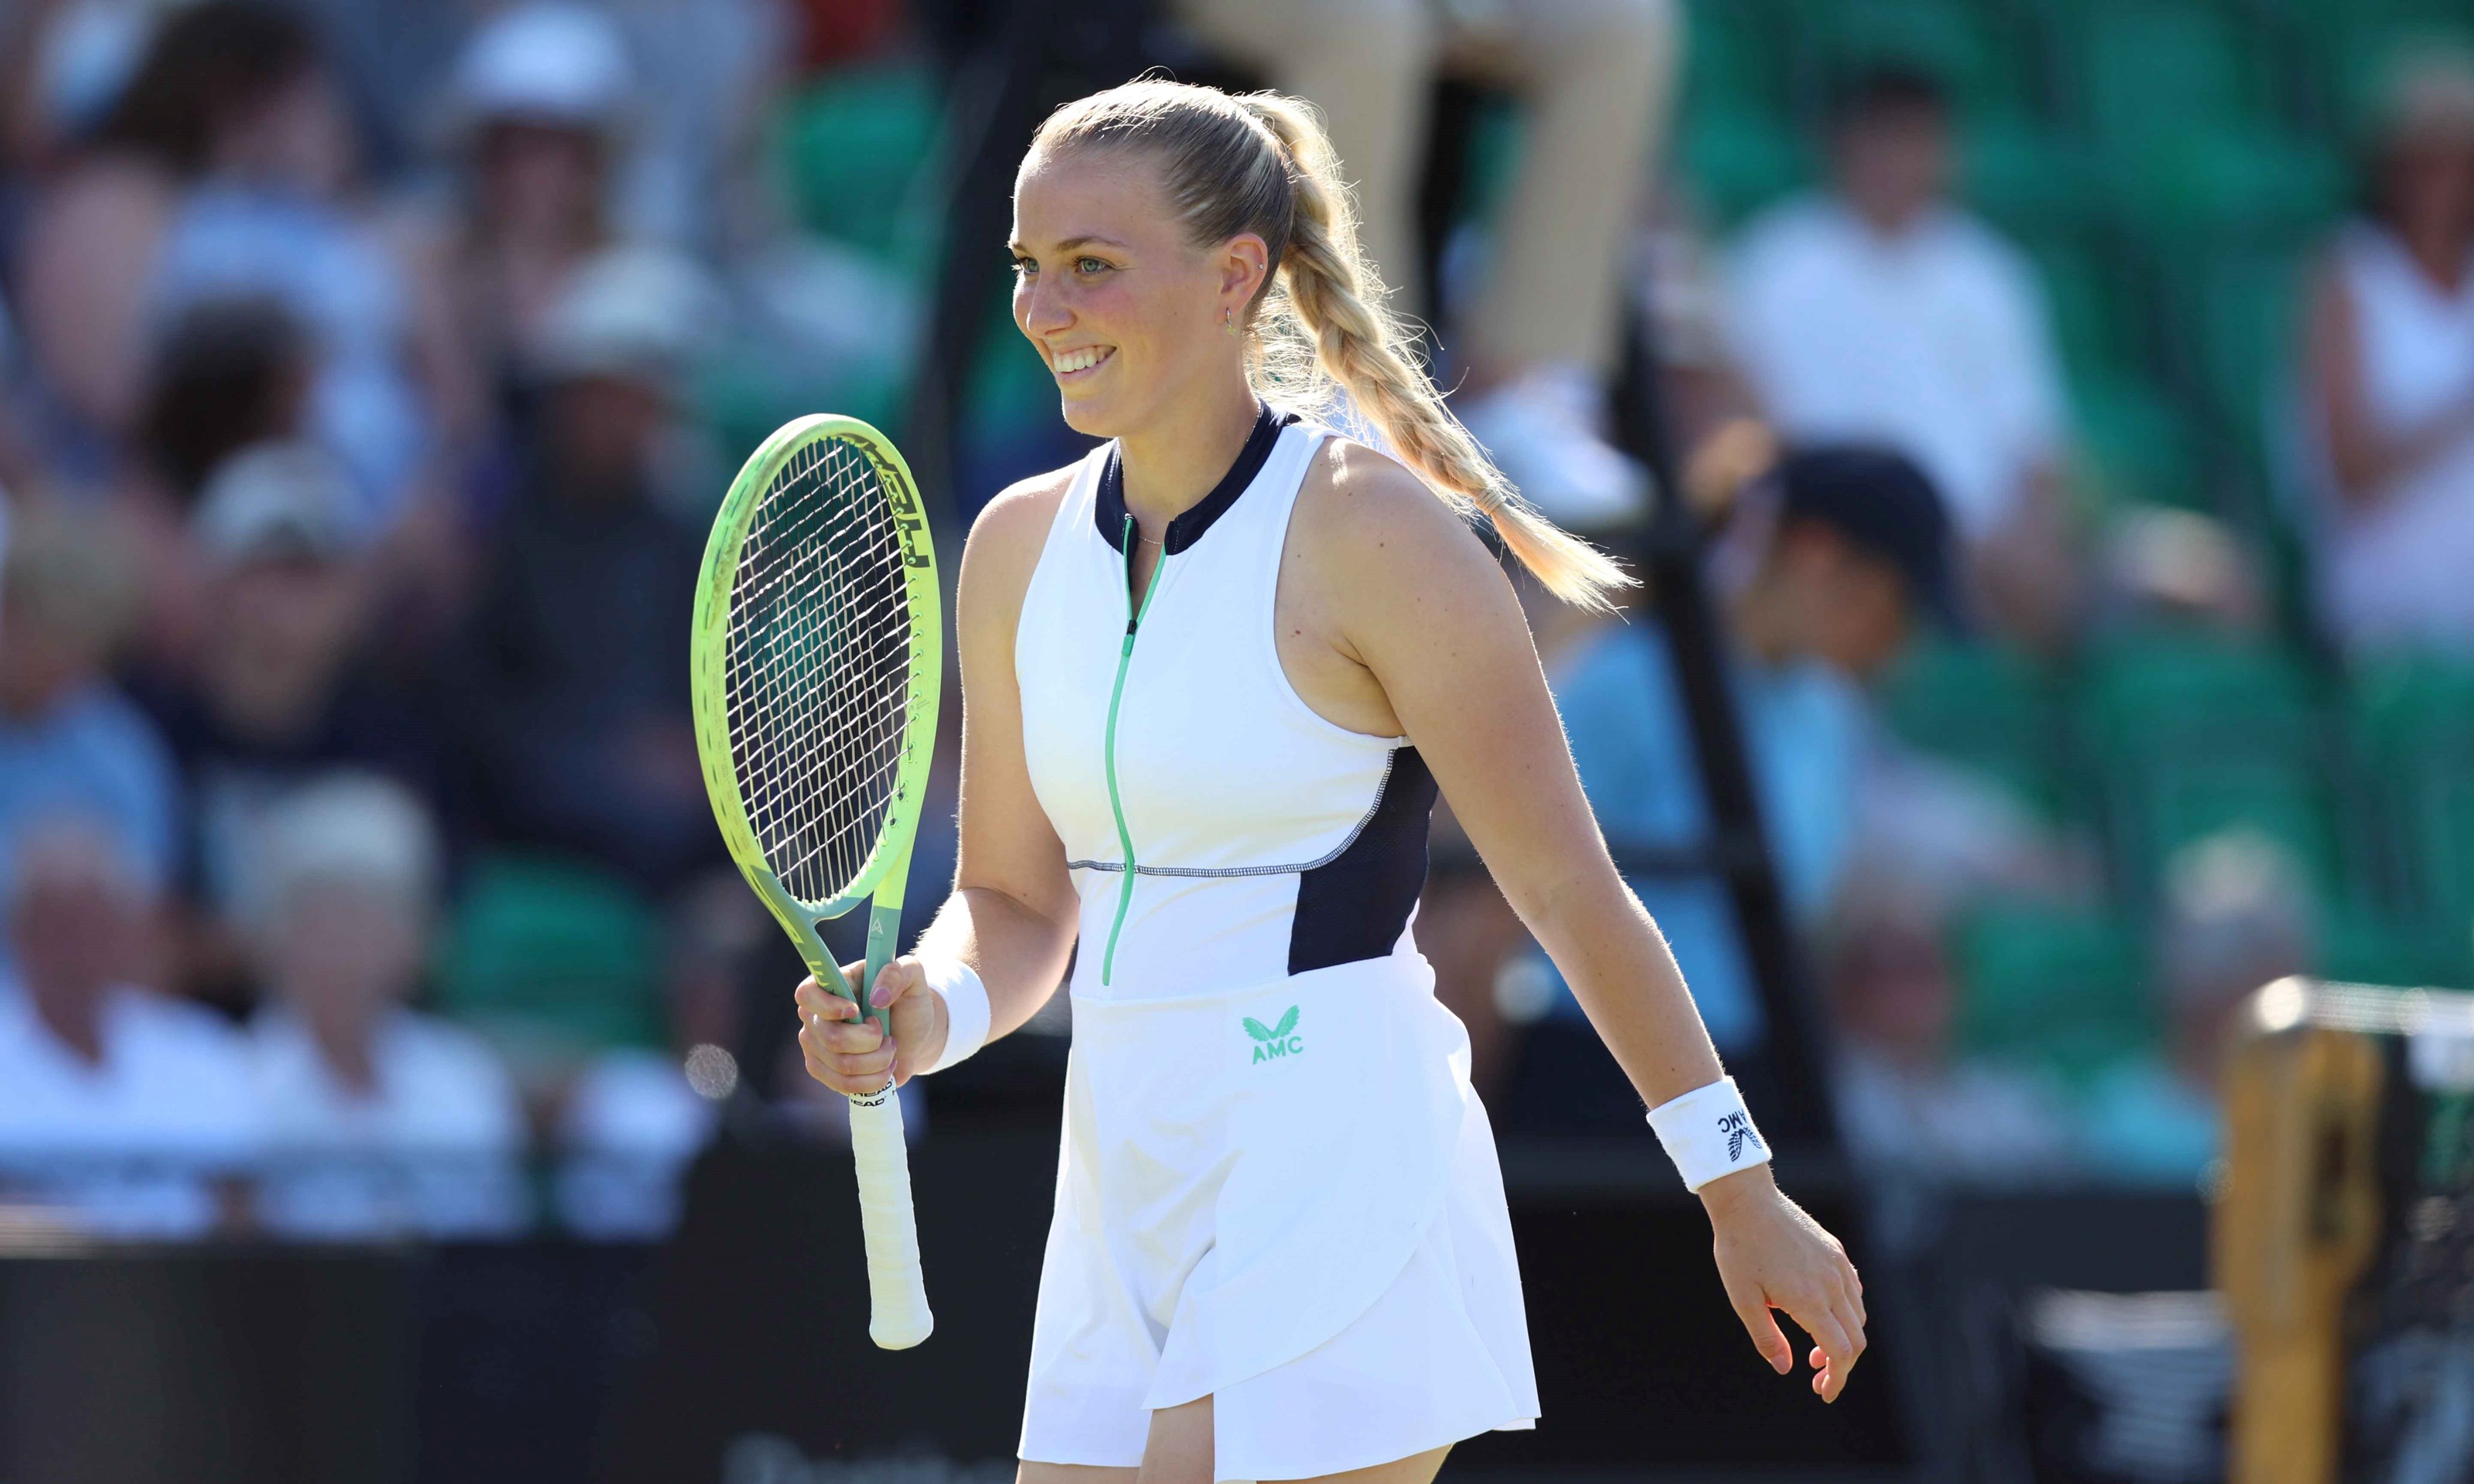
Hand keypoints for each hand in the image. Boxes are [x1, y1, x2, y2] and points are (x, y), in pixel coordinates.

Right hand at [792, 956, 948, 1096]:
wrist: (914, 1037)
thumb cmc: (908, 1002)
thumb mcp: (913, 976)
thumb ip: (897, 973)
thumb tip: (876, 997)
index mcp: (831, 985)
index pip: (806, 994)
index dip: (829, 1007)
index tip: (857, 1011)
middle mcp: (815, 1016)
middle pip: (831, 1038)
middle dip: (871, 1040)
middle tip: (885, 1033)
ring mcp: (816, 1046)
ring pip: (843, 1065)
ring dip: (878, 1060)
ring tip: (889, 1049)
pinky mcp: (824, 1072)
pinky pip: (844, 1085)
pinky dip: (874, 1080)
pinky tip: (884, 1067)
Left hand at [1701, 1166, 1866, 1401]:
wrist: (1746, 1200)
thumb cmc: (1739, 1249)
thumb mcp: (1743, 1300)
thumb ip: (1767, 1338)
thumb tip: (1787, 1369)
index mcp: (1810, 1300)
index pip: (1840, 1352)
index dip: (1837, 1379)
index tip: (1824, 1393)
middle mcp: (1832, 1284)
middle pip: (1855, 1339)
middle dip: (1841, 1366)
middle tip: (1816, 1378)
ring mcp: (1838, 1266)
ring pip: (1858, 1316)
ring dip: (1843, 1339)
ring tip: (1814, 1350)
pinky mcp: (1836, 1252)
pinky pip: (1853, 1292)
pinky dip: (1847, 1314)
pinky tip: (1822, 1316)